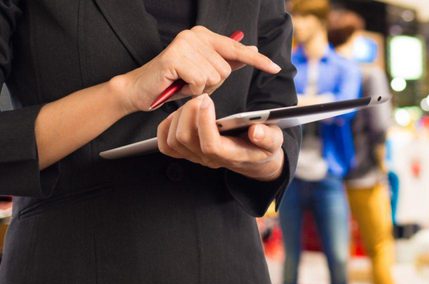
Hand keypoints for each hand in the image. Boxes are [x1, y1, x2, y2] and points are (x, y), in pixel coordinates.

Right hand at [113, 26, 281, 112]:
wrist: (140, 90)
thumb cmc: (173, 82)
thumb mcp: (205, 72)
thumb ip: (228, 61)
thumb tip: (253, 50)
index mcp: (204, 36)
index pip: (237, 48)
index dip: (257, 60)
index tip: (275, 67)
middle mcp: (195, 35)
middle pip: (226, 69)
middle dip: (212, 83)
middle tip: (192, 83)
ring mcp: (185, 44)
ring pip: (215, 77)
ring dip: (201, 88)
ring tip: (184, 84)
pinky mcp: (176, 57)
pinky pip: (201, 82)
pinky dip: (191, 91)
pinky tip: (178, 85)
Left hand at [157, 94, 285, 181]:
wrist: (254, 158)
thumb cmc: (263, 146)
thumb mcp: (275, 140)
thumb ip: (269, 137)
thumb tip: (256, 132)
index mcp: (231, 156)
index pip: (210, 145)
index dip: (204, 122)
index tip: (207, 101)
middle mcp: (210, 159)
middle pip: (185, 140)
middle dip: (189, 113)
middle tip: (202, 96)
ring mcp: (196, 157)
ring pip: (174, 140)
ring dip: (179, 116)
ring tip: (195, 102)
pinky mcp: (187, 152)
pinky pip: (166, 144)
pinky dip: (167, 126)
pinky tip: (180, 113)